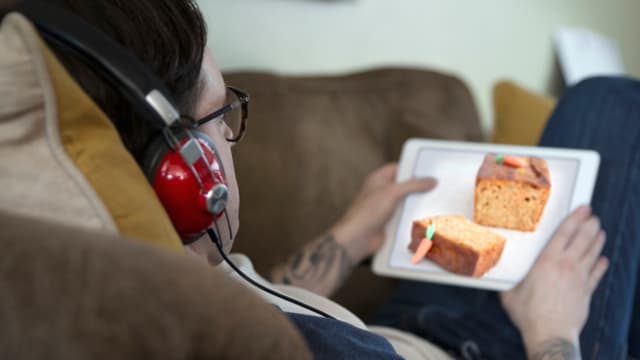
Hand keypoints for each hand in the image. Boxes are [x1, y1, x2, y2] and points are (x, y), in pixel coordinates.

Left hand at [330, 163, 436, 263]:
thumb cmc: (369, 211)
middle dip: (418, 187)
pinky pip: (405, 216)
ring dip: (418, 203)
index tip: (429, 170)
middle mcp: (382, 192)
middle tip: (438, 185)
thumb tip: (432, 180)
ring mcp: (385, 207)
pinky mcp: (389, 222)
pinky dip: (414, 216)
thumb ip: (413, 185)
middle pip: (404, 186)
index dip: (412, 169)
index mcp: (378, 179)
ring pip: (406, 202)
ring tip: (438, 200)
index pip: (398, 168)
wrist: (358, 238)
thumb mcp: (393, 192)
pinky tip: (428, 216)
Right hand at [499, 205, 608, 355]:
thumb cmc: (528, 314)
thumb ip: (506, 281)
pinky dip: (601, 264)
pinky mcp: (586, 292)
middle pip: (582, 239)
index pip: (564, 234)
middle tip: (592, 215)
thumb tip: (492, 274)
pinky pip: (597, 274)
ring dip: (597, 240)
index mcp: (547, 262)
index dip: (574, 219)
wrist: (550, 334)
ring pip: (592, 253)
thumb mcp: (509, 293)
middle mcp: (566, 266)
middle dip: (589, 225)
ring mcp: (579, 278)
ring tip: (600, 231)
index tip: (582, 209)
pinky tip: (603, 259)